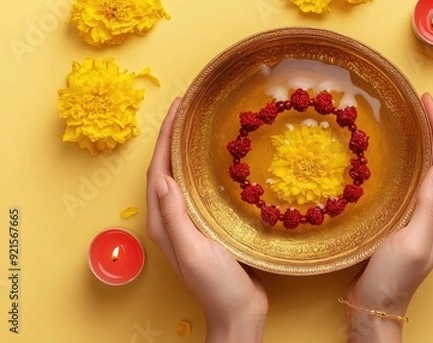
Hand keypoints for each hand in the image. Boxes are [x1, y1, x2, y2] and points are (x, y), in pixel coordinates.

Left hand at [146, 98, 267, 342]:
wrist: (239, 309)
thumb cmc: (216, 284)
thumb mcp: (193, 250)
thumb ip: (175, 216)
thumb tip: (161, 176)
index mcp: (163, 221)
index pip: (158, 170)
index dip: (166, 137)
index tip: (178, 108)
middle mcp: (171, 217)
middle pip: (168, 168)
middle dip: (174, 137)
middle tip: (189, 108)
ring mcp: (190, 221)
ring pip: (185, 177)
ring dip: (188, 150)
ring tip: (200, 125)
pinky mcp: (208, 224)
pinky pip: (201, 188)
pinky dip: (205, 168)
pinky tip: (219, 160)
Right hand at [346, 93, 432, 341]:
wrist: (376, 304)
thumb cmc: (393, 276)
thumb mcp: (413, 240)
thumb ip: (429, 205)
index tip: (427, 103)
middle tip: (419, 105)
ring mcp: (423, 218)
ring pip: (427, 173)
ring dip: (423, 146)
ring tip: (411, 123)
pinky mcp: (406, 222)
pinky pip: (413, 184)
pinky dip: (409, 164)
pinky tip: (397, 158)